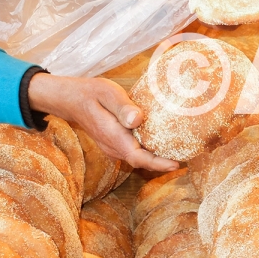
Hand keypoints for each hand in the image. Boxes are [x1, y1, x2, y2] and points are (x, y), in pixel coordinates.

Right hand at [27, 72, 178, 171]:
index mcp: (113, 136)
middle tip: (188, 155)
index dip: (158, 163)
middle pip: (142, 161)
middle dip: (163, 162)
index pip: (138, 158)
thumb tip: (138, 120)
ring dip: (156, 157)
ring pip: (138, 158)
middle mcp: (113, 147)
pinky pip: (134, 152)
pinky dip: (148, 151)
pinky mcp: (114, 144)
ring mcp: (113, 148)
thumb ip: (122, 107)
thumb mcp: (106, 93)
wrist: (70, 100)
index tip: (176, 164)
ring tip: (179, 150)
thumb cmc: (90, 93)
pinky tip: (161, 142)